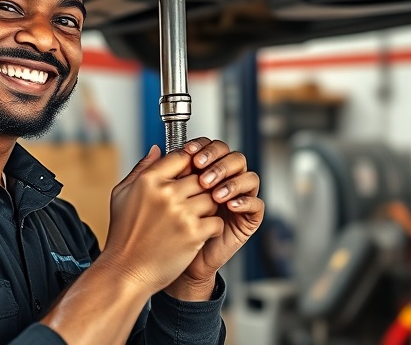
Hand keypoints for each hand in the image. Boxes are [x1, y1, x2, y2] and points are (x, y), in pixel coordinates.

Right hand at [98, 145, 223, 295]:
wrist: (125, 271)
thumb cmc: (123, 235)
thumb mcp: (122, 194)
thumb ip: (142, 168)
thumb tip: (158, 149)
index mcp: (148, 180)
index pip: (182, 156)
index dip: (189, 165)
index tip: (190, 175)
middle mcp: (166, 193)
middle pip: (201, 177)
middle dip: (200, 189)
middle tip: (193, 202)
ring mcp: (181, 213)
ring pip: (212, 198)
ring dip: (208, 209)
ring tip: (195, 219)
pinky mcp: (194, 233)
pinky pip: (217, 221)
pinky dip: (212, 228)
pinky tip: (198, 234)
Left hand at [165, 138, 263, 299]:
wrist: (177, 263)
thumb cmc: (166, 230)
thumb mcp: (154, 198)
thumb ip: (155, 172)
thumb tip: (155, 148)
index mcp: (205, 172)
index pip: (211, 148)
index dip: (203, 148)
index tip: (190, 154)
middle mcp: (224, 182)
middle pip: (233, 157)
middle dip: (218, 163)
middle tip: (202, 176)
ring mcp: (238, 199)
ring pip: (248, 177)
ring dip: (232, 181)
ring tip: (215, 194)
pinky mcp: (247, 219)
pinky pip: (256, 204)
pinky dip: (245, 201)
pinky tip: (231, 205)